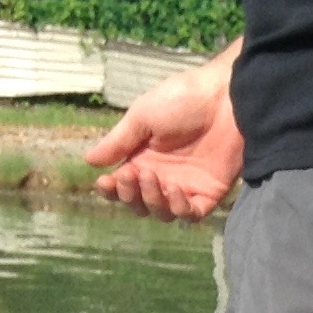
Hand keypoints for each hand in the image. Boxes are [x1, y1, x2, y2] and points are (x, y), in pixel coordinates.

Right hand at [85, 43, 245, 221]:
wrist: (224, 97)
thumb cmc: (182, 99)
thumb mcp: (142, 116)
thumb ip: (118, 142)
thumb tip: (89, 160)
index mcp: (143, 157)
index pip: (121, 185)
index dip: (112, 190)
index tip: (105, 182)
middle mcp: (162, 176)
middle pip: (139, 204)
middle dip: (131, 196)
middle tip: (134, 175)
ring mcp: (186, 186)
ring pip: (163, 213)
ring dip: (153, 201)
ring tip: (154, 178)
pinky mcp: (210, 192)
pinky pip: (191, 215)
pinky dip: (179, 209)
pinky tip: (174, 190)